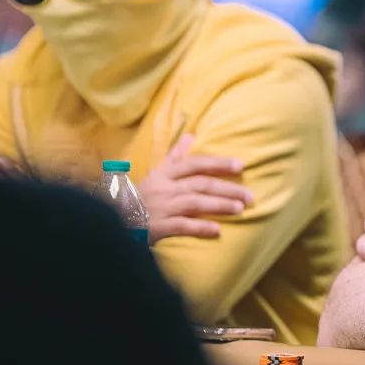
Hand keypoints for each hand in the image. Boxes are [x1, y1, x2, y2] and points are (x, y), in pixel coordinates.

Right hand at [138, 135, 252, 242]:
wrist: (115, 222)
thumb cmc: (142, 197)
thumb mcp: (156, 174)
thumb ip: (176, 156)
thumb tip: (191, 135)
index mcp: (164, 174)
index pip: (194, 164)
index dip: (217, 163)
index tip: (240, 166)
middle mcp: (163, 188)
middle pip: (200, 184)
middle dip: (227, 188)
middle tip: (250, 196)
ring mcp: (160, 208)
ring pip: (194, 203)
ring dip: (219, 205)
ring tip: (240, 209)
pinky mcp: (156, 227)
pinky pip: (181, 226)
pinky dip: (200, 227)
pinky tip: (217, 229)